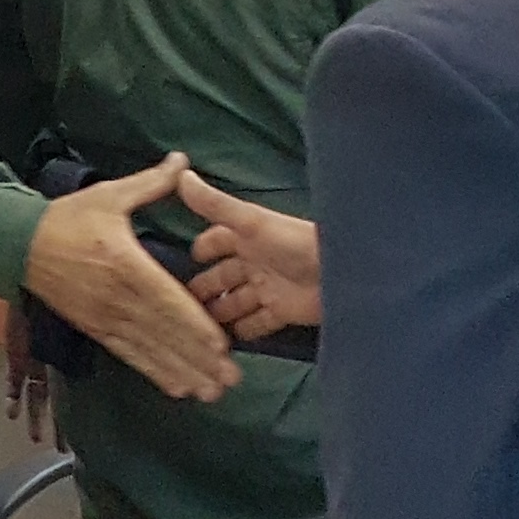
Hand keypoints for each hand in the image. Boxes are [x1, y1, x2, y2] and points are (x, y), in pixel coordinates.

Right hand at [23, 153, 239, 403]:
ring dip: (181, 373)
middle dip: (198, 359)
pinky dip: (154, 372)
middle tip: (229, 381)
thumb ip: (151, 184)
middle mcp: (118, 298)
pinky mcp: (96, 329)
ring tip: (211, 393)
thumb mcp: (109, 195)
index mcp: (126, 264)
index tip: (221, 346)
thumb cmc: (68, 218)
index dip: (194, 325)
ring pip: (150, 351)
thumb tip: (183, 161)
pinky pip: (130, 355)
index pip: (167, 300)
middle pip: (164, 333)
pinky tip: (177, 388)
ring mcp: (105, 318)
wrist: (18, 245)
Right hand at [181, 171, 323, 340]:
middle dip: (203, 288)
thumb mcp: (250, 222)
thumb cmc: (293, 242)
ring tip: (195, 328)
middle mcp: (255, 262)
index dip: (200, 250)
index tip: (178, 262)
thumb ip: (214, 204)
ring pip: (235, 302)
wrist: (340, 272)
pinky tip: (225, 343)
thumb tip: (181, 175)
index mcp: (247, 237)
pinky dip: (243, 332)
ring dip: (218, 313)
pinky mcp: (281, 312)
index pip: (216, 241)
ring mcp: (268, 289)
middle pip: (222, 277)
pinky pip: (257, 324)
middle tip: (179, 305)